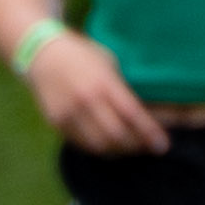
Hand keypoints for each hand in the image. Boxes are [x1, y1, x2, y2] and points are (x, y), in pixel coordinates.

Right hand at [23, 28, 166, 156]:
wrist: (42, 54)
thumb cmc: (83, 56)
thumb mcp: (108, 64)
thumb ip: (121, 89)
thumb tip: (143, 115)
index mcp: (103, 82)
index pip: (131, 114)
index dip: (149, 133)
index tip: (162, 145)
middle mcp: (85, 100)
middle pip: (116, 135)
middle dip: (136, 146)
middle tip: (148, 148)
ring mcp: (68, 114)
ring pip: (98, 145)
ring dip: (118, 151)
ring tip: (130, 147)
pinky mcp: (56, 122)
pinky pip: (81, 144)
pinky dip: (98, 147)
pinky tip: (109, 144)